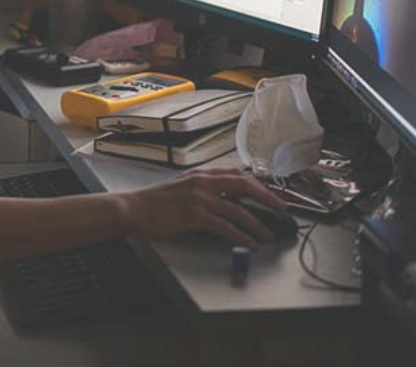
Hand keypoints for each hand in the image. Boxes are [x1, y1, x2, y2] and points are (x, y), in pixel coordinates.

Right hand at [116, 169, 288, 247]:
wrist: (133, 208)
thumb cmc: (155, 202)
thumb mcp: (182, 188)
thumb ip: (204, 190)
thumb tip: (228, 202)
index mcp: (201, 174)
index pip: (237, 174)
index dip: (259, 184)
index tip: (272, 194)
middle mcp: (202, 182)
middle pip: (245, 185)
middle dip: (267, 197)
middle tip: (282, 209)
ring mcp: (199, 198)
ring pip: (238, 209)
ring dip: (257, 224)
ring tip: (268, 235)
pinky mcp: (194, 215)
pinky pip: (225, 226)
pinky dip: (241, 236)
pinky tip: (249, 243)